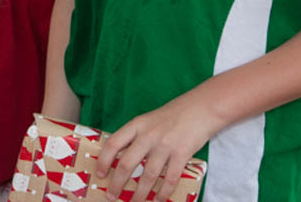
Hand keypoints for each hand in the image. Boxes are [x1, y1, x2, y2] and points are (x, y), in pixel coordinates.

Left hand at [96, 96, 216, 201]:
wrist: (200, 109)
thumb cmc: (172, 116)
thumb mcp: (148, 121)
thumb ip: (136, 136)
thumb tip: (121, 159)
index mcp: (137, 125)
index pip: (113, 143)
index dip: (104, 161)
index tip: (100, 174)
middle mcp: (148, 135)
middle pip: (127, 164)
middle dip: (117, 184)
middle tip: (111, 195)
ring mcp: (165, 145)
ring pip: (148, 176)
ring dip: (140, 194)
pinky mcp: (182, 154)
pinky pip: (169, 179)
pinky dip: (163, 193)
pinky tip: (159, 200)